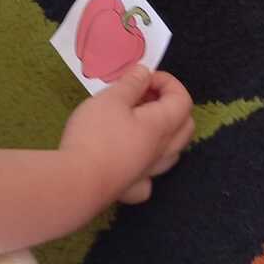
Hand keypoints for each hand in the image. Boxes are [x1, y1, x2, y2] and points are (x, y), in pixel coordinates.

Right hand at [60, 66, 194, 205]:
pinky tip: (130, 159)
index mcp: (161, 126)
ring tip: (137, 122)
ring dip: (163, 133)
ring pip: (171, 152)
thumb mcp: (111, 98)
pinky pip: (150, 177)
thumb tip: (145, 73)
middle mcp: (162, 151)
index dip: (167, 82)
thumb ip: (131, 83)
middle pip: (185, 126)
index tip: (144, 77)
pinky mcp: (133, 189)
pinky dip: (146, 165)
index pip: (182, 100)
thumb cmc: (96, 134)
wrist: (78, 182)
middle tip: (144, 95)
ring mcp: (149, 173)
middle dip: (170, 105)